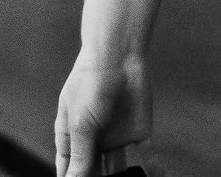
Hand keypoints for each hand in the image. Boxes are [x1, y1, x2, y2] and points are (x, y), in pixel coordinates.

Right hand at [54, 56, 151, 176]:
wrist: (117, 55)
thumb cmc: (90, 84)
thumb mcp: (80, 124)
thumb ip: (80, 156)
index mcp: (71, 138)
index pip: (69, 170)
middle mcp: (93, 141)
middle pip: (94, 173)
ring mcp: (116, 139)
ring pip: (119, 171)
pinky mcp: (138, 134)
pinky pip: (146, 160)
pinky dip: (152, 172)